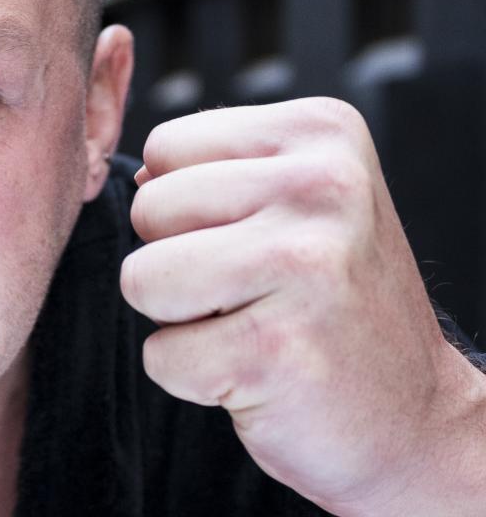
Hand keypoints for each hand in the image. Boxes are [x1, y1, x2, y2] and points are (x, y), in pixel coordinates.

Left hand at [121, 98, 485, 515]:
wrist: (413, 417)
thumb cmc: (330, 302)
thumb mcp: (296, 202)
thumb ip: (213, 171)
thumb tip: (136, 178)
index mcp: (321, 131)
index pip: (165, 144)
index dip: (186, 205)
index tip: (254, 239)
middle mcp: (322, 186)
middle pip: (146, 209)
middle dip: (176, 261)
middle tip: (252, 292)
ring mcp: (303, 266)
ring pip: (141, 278)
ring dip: (177, 319)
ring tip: (248, 325)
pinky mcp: (276, 348)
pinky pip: (160, 356)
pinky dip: (192, 377)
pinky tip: (258, 372)